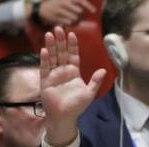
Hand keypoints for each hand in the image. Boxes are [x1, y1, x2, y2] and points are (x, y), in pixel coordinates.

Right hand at [38, 0, 95, 26]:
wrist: (40, 10)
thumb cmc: (56, 5)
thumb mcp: (64, 1)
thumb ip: (74, 3)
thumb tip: (90, 8)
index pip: (80, 0)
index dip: (87, 5)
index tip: (93, 11)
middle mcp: (63, 3)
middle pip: (79, 11)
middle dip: (80, 15)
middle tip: (78, 17)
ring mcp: (59, 10)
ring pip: (74, 18)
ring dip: (75, 21)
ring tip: (71, 20)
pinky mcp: (56, 18)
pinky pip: (68, 23)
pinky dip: (69, 24)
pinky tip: (66, 22)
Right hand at [40, 27, 105, 145]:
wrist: (65, 117)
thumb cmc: (77, 106)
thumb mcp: (89, 93)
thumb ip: (95, 81)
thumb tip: (104, 70)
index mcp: (74, 73)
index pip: (73, 56)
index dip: (72, 45)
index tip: (72, 34)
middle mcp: (63, 71)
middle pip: (61, 53)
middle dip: (60, 41)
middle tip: (59, 28)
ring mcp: (53, 75)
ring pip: (52, 57)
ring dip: (51, 46)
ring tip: (50, 34)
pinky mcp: (45, 81)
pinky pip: (45, 68)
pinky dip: (45, 59)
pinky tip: (45, 50)